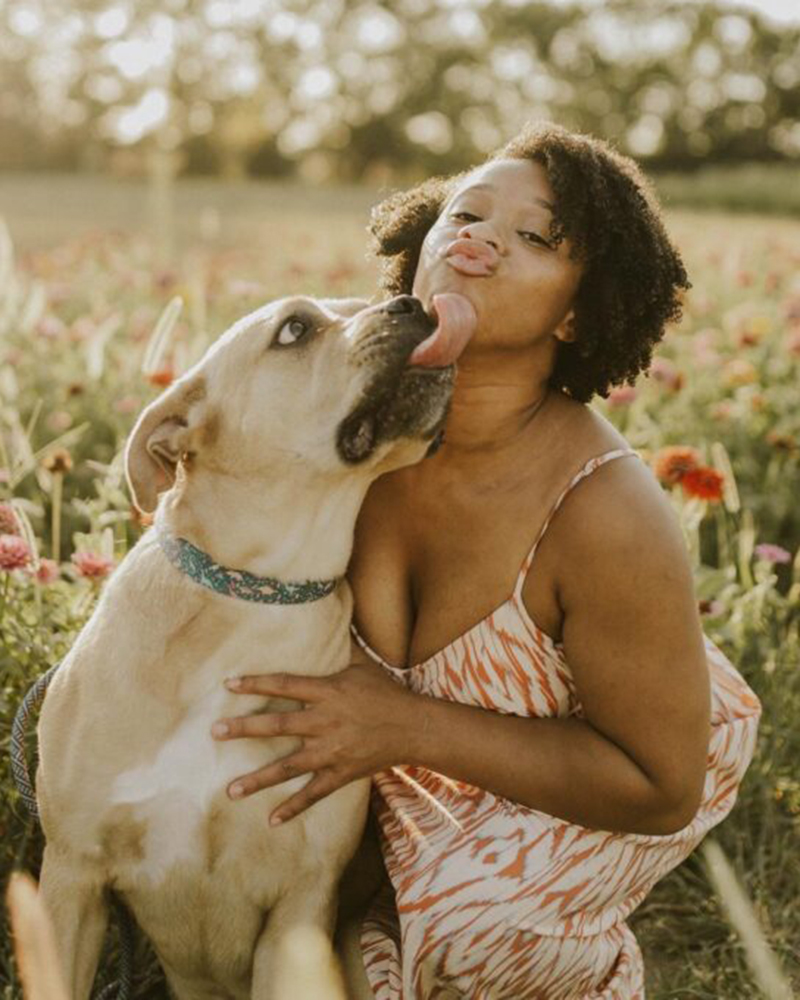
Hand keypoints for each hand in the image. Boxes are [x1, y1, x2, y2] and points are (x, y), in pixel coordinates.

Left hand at [211, 661, 415, 824]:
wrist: (413, 727)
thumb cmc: (386, 692)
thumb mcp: (363, 664)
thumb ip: (341, 646)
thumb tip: (332, 616)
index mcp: (328, 693)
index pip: (285, 686)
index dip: (256, 684)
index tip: (229, 685)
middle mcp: (325, 723)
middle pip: (279, 726)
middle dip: (245, 729)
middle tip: (215, 732)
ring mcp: (332, 751)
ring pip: (289, 766)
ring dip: (258, 779)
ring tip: (230, 790)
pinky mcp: (340, 773)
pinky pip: (313, 793)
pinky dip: (293, 807)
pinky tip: (272, 819)